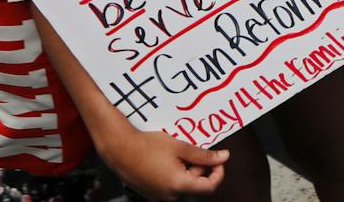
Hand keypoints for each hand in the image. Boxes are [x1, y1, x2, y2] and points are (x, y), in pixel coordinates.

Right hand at [100, 128, 226, 198]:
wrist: (120, 149)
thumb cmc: (148, 146)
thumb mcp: (180, 147)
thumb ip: (204, 155)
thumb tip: (224, 157)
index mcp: (179, 185)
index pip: (209, 187)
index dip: (218, 172)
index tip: (218, 159)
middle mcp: (170, 196)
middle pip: (195, 184)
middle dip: (197, 167)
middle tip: (189, 149)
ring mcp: (159, 197)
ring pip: (182, 184)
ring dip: (185, 169)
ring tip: (174, 152)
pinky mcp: (151, 194)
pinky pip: (169, 186)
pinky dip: (173, 174)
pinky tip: (164, 160)